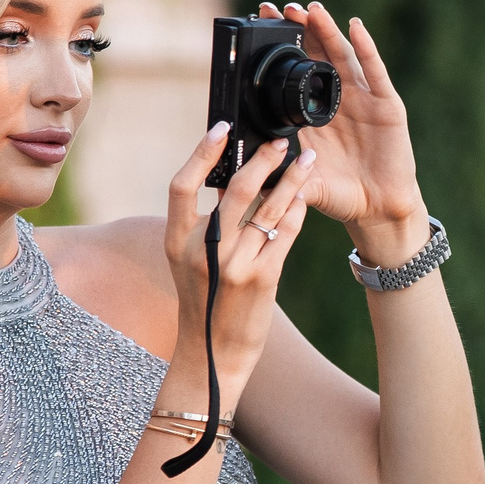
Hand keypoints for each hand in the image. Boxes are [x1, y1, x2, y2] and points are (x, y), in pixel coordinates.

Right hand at [161, 121, 310, 403]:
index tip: (222, 128)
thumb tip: (231, 182)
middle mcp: (203, 250)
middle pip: (234, 190)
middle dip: (262, 160)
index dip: (201, 153)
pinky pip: (286, 233)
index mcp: (176, 241)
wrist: (214, 355)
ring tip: (307, 161)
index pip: (181, 186)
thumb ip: (204, 227)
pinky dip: (297, 211)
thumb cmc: (205, 303)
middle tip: (282, 142)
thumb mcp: (190, 263)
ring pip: (268, 208)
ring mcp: (233, 264)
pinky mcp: (262, 277)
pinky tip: (306, 197)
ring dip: (291, 180)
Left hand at [260, 1, 428, 266]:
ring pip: (343, 56)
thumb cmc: (339, 196)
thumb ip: (280, 171)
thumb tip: (245, 166)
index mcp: (315, 112)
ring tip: (312, 9)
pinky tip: (355, 26)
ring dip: (328, 30)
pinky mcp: (387, 105)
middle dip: (301, 30)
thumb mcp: (301, 180)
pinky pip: (375, 71)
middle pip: (318, 55)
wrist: (378, 211)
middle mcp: (338, 99)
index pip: (294, 71)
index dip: (281, 47)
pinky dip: (366, 47)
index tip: (258, 24)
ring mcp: (363, 99)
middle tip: (282, 8)